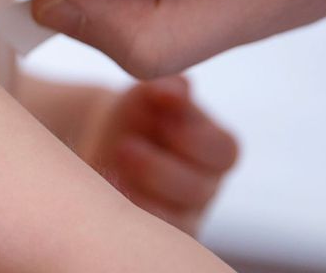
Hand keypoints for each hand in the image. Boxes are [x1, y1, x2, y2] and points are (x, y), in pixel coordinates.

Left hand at [78, 76, 237, 235]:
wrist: (108, 139)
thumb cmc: (140, 113)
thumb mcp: (153, 93)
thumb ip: (168, 88)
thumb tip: (179, 88)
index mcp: (217, 150)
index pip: (223, 151)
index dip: (192, 137)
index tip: (159, 120)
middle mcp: (205, 186)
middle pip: (197, 190)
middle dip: (158, 169)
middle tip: (123, 147)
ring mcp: (183, 214)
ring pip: (174, 220)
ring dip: (139, 195)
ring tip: (110, 169)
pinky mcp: (157, 232)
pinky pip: (148, 236)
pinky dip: (124, 216)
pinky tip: (103, 191)